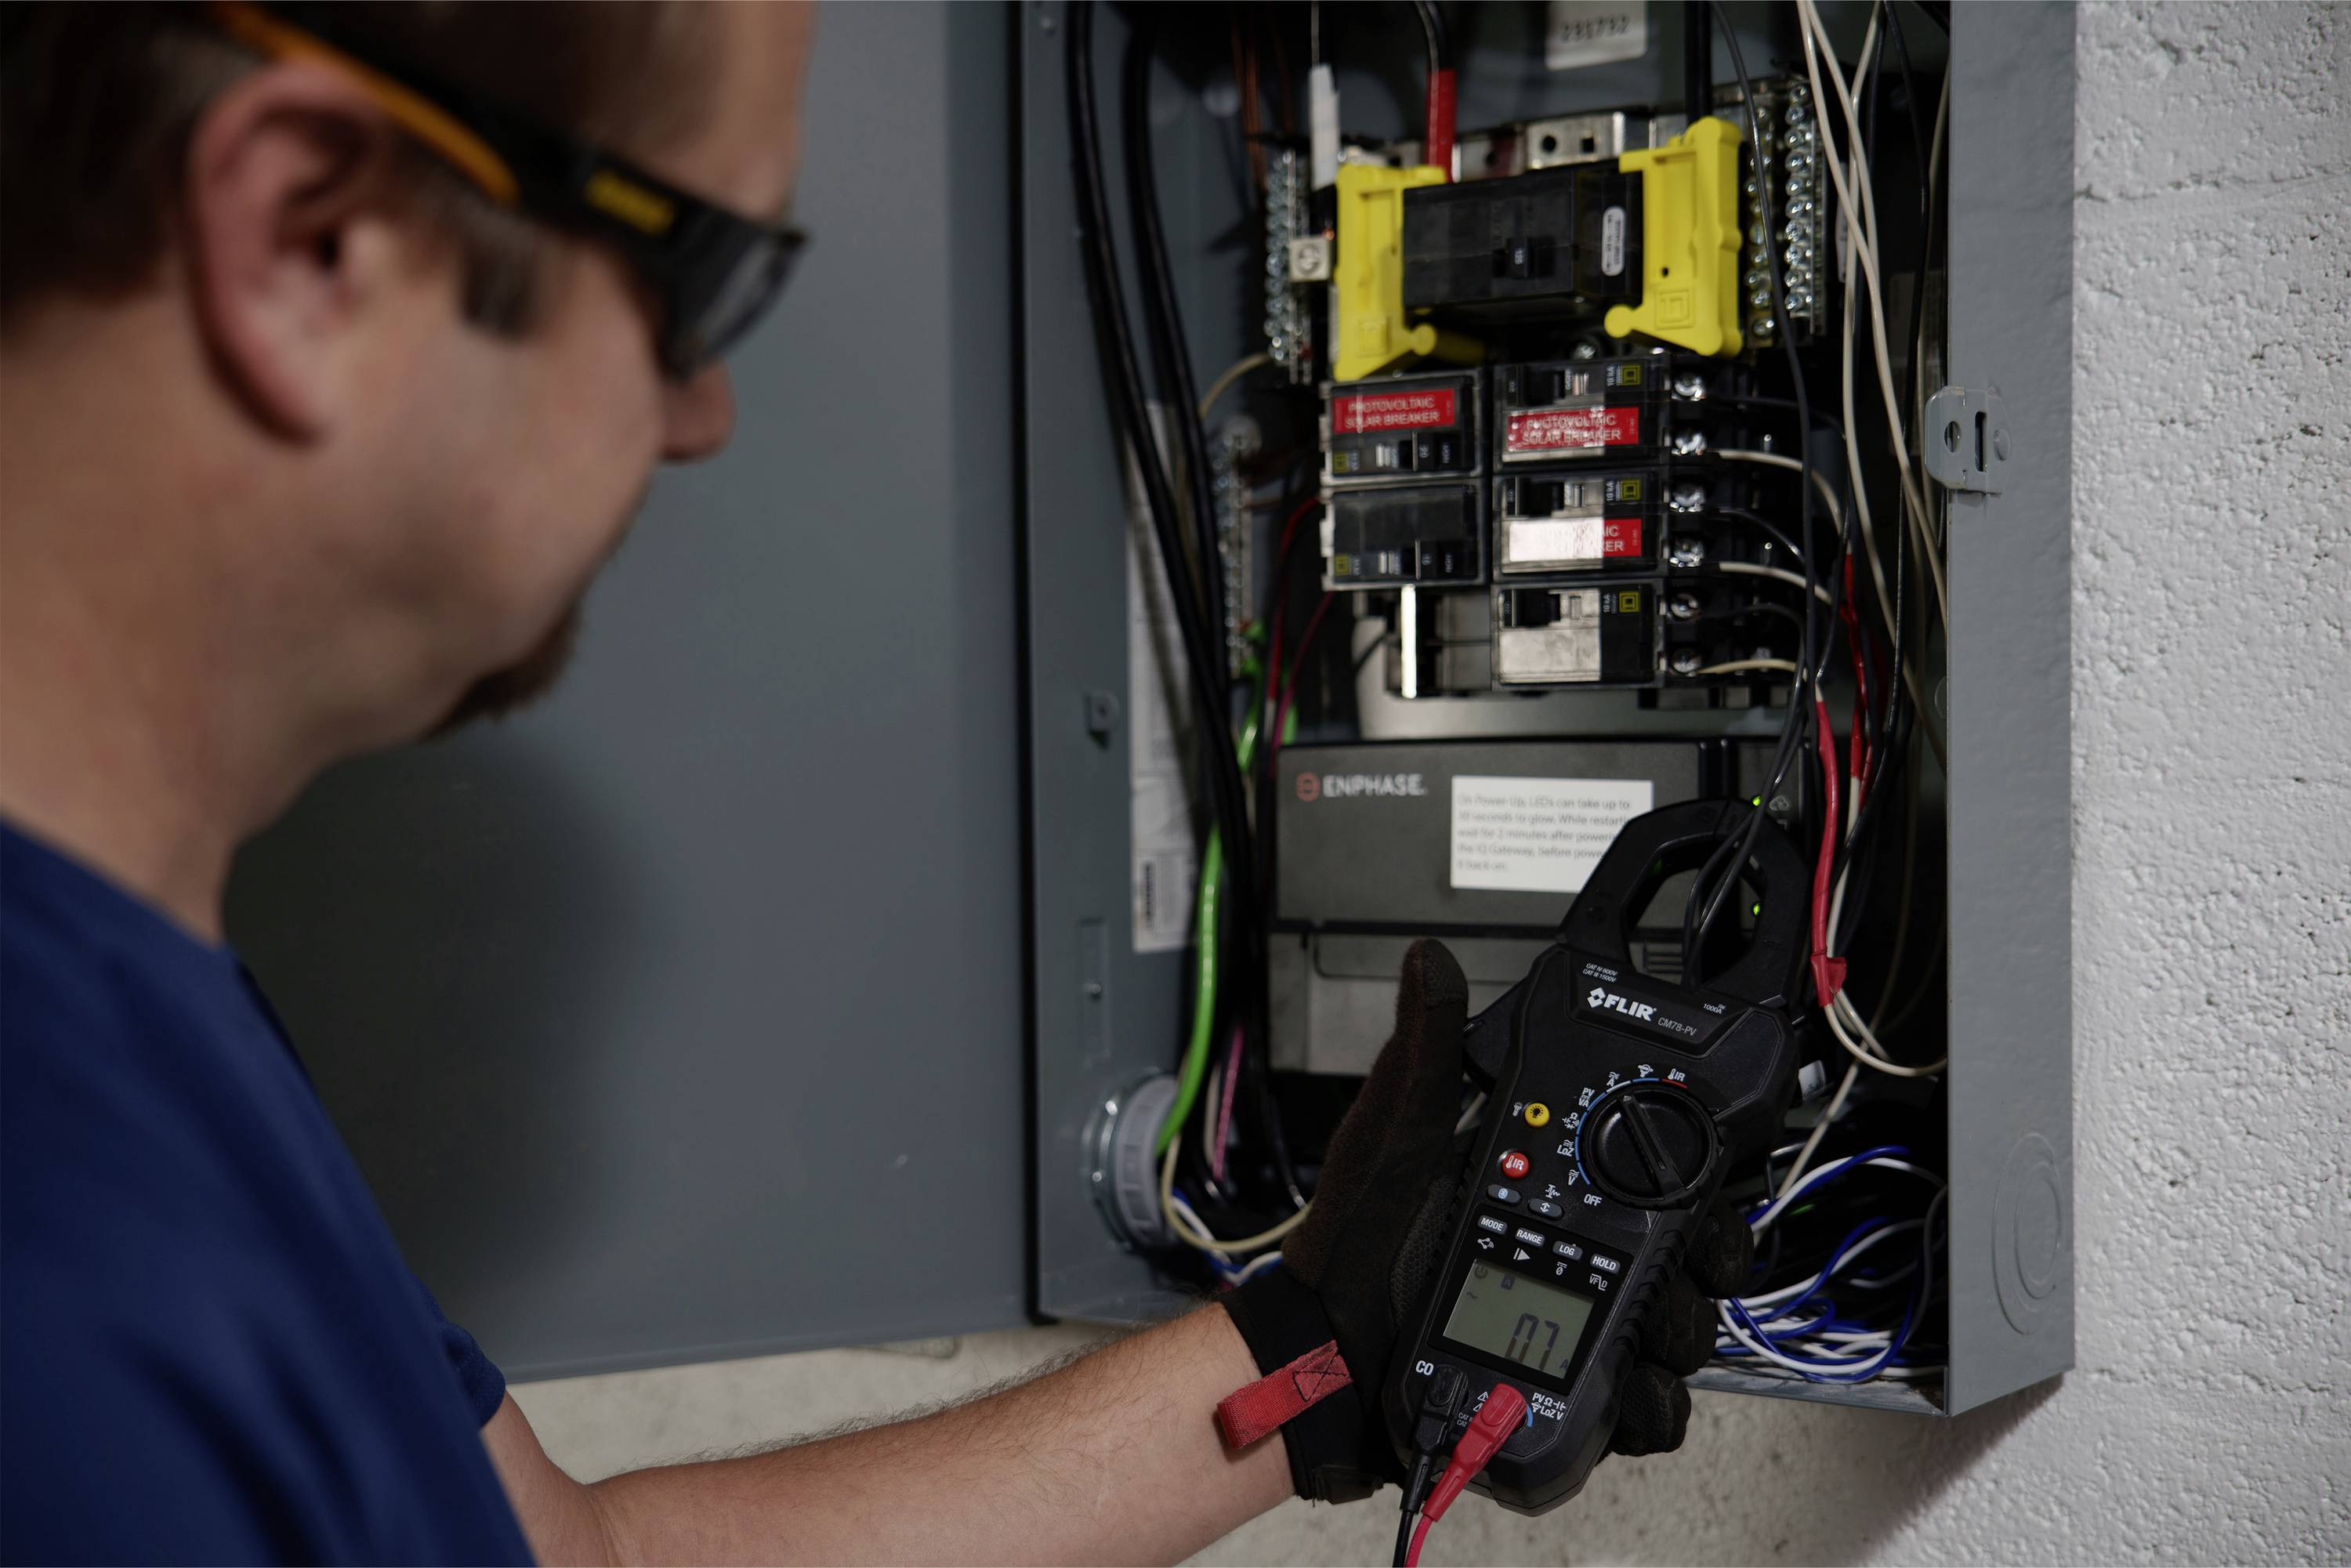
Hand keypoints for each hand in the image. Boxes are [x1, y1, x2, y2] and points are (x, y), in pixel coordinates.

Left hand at [1220, 939, 1754, 1500]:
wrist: (1325, 1355)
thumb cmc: (1353, 1244)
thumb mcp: (1395, 1136)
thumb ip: (1426, 1052)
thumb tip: (1430, 958)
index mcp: (1542, 1186)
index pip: (1648, 1170)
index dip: (1692, 1173)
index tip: (1705, 1184)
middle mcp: (1571, 1253)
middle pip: (1685, 1253)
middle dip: (1705, 1264)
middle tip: (1688, 1272)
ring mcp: (1577, 1324)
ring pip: (1676, 1328)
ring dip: (1682, 1334)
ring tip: (1653, 1339)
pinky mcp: (1571, 1389)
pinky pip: (1641, 1401)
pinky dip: (1654, 1404)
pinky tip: (1636, 1394)